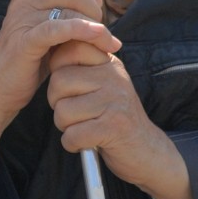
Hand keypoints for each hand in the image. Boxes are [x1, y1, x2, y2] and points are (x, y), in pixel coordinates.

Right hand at [0, 0, 120, 182]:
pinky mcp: (25, 41)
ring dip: (94, 22)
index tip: (95, 4)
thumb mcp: (52, 22)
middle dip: (93, 5)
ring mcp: (22, 18)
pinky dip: (83, 31)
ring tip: (105, 41)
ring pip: (67, 5)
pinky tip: (100, 39)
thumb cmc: (30, 57)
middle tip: (100, 27)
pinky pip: (58, 29)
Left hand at [47, 41, 193, 198]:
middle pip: (58, 81)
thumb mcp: (103, 84)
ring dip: (65, 127)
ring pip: (62, 111)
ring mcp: (114, 101)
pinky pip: (72, 135)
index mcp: (109, 63)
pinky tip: (85, 143)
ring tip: (82, 128)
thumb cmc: (114, 117)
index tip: (68, 87)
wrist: (147, 151)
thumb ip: (82, 68)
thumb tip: (50, 50)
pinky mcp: (113, 128)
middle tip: (73, 114)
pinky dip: (72, 144)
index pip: (71, 48)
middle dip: (56, 103)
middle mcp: (113, 77)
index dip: (58, 68)